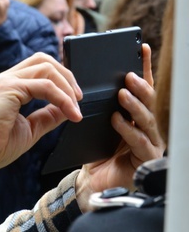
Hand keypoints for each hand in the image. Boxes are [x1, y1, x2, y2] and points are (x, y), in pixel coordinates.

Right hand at [0, 53, 82, 174]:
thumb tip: (67, 108)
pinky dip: (62, 98)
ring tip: (76, 107)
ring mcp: (5, 81)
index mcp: (5, 88)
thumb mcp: (29, 130)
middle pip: (42, 59)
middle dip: (66, 76)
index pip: (36, 69)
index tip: (73, 101)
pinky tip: (70, 113)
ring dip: (67, 86)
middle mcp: (4, 80)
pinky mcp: (9, 88)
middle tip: (78, 99)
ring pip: (46, 67)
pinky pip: (45, 86)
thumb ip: (47, 116)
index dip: (59, 80)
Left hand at [75, 44, 165, 210]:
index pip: (140, 88)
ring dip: (135, 104)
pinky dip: (128, 130)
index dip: (143, 68)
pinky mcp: (145, 159)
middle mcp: (145, 126)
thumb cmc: (92, 153)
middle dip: (140, 85)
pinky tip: (117, 121)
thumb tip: (82, 79)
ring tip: (122, 92)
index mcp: (134, 115)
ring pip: (147, 119)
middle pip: (149, 101)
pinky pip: (139, 141)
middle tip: (128, 74)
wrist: (89, 184)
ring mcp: (149, 142)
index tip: (142, 47)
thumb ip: (96, 106)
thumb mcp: (93, 124)